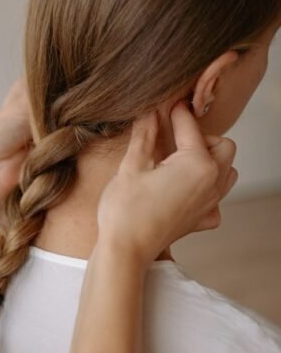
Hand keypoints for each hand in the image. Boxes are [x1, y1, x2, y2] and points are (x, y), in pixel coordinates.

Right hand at [97, 101, 237, 266]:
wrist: (126, 249)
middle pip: (223, 145)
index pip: (189, 127)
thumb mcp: (131, 165)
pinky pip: (217, 198)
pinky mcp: (203, 219)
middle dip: (201, 136)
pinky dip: (207, 190)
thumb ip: (145, 135)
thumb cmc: (125, 209)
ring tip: (180, 161)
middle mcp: (212, 182)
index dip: (176, 112)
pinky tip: (182, 190)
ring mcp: (211, 203)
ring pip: (227, 170)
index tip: (167, 102)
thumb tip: (149, 112)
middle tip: (173, 137)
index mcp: (196, 164)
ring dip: (210, 160)